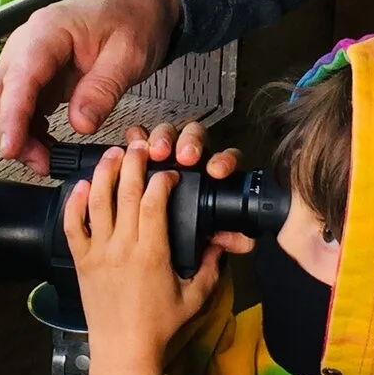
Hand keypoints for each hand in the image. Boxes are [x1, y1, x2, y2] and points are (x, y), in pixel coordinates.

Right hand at [0, 0, 182, 171]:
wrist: (138, 3)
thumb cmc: (134, 20)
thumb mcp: (129, 55)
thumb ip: (103, 90)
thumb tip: (80, 126)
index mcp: (47, 31)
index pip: (18, 79)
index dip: (11, 118)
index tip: (12, 150)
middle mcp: (27, 43)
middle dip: (10, 134)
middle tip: (42, 163)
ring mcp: (27, 59)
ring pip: (1, 104)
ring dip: (17, 135)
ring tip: (47, 160)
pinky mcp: (35, 74)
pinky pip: (18, 106)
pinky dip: (26, 129)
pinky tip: (47, 145)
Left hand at [63, 138, 219, 374]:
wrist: (123, 351)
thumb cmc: (159, 327)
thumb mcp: (194, 298)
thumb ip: (210, 269)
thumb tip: (222, 246)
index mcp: (152, 253)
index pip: (154, 201)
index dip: (162, 180)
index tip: (169, 173)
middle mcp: (122, 247)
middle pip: (125, 192)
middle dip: (133, 163)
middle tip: (140, 147)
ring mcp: (98, 252)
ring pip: (97, 201)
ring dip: (104, 173)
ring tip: (112, 154)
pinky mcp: (81, 261)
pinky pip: (72, 225)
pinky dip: (74, 202)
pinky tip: (81, 186)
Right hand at [133, 121, 257, 270]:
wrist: (161, 235)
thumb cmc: (195, 226)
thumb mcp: (215, 235)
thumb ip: (234, 238)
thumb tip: (239, 241)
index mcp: (214, 173)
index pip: (226, 158)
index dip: (224, 161)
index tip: (216, 172)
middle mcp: (193, 158)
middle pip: (197, 136)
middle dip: (192, 143)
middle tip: (185, 157)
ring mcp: (169, 151)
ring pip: (170, 133)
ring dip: (164, 138)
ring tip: (157, 152)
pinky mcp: (144, 152)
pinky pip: (141, 137)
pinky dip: (137, 136)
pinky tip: (134, 141)